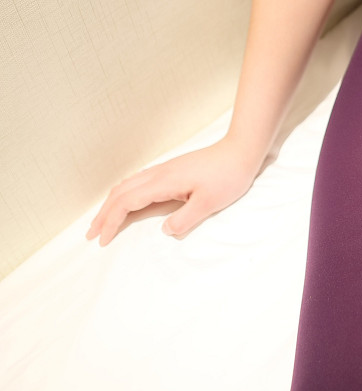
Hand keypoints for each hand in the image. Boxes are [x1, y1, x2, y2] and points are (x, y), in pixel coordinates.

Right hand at [85, 136, 261, 246]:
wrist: (240, 150)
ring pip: (127, 185)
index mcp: (163, 182)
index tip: (102, 240)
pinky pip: (137, 181)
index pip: (127, 203)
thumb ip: (186, 219)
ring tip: (102, 220)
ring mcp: (163, 169)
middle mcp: (158, 174)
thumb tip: (165, 231)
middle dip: (103, 214)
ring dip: (111, 203)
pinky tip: (126, 201)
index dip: (111, 222)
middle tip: (91, 235)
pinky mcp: (170, 169)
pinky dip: (123, 194)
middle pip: (120, 193)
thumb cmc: (228, 176)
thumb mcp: (209, 202)